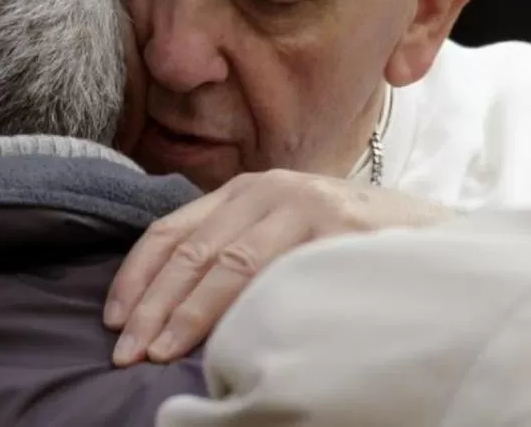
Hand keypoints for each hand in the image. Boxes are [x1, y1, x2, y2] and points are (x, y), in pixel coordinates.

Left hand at [105, 169, 455, 365]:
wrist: (427, 233)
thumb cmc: (342, 241)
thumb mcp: (278, 233)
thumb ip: (232, 250)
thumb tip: (166, 304)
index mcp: (242, 191)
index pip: (170, 231)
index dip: (136, 275)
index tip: (114, 318)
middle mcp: (264, 190)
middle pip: (189, 250)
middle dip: (152, 303)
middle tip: (125, 349)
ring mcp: (301, 204)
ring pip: (227, 263)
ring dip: (188, 313)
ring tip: (158, 351)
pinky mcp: (336, 226)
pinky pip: (280, 272)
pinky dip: (245, 308)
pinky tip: (223, 340)